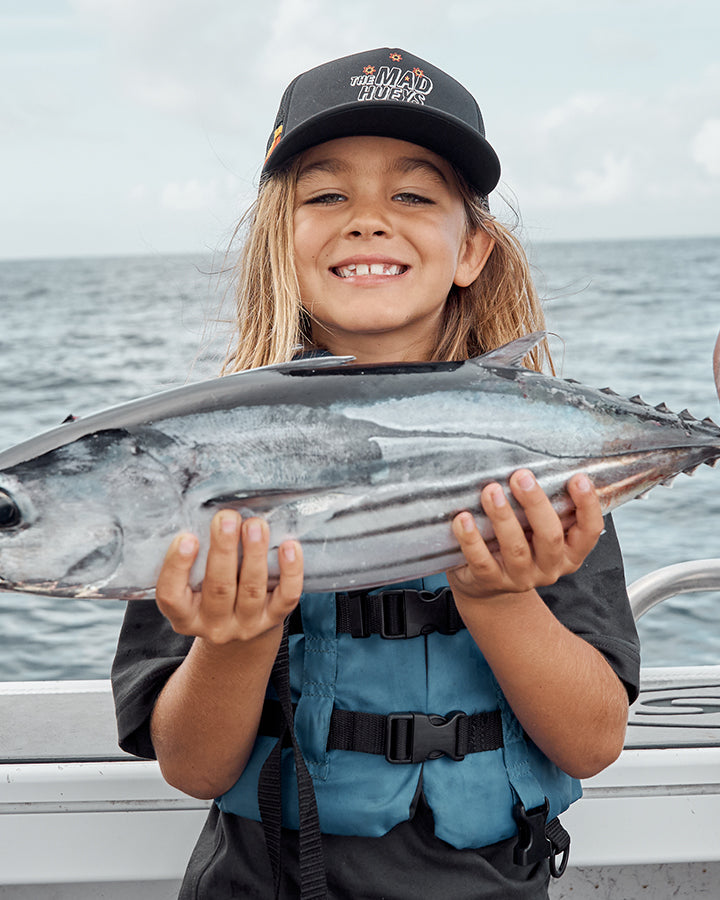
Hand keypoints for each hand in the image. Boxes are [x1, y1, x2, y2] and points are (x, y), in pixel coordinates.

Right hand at [155, 510, 302, 643]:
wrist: (239, 630)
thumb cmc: (209, 592)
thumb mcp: (191, 584)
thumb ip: (192, 557)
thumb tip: (202, 510)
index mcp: (184, 615)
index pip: (171, 595)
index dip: (177, 567)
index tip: (186, 537)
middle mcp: (214, 625)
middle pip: (218, 588)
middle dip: (224, 549)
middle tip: (227, 517)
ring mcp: (245, 625)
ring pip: (251, 590)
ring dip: (254, 553)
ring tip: (255, 524)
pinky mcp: (273, 619)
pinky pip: (286, 596)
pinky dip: (290, 571)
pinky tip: (289, 546)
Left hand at [447, 470, 602, 602]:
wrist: (486, 586)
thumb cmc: (517, 544)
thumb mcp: (537, 528)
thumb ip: (543, 506)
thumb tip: (535, 464)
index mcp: (569, 552)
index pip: (590, 531)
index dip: (588, 505)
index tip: (578, 478)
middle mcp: (549, 567)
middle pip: (550, 536)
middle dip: (536, 504)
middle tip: (521, 476)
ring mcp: (520, 577)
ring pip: (516, 548)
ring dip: (503, 516)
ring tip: (491, 491)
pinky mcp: (490, 581)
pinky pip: (481, 561)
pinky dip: (471, 539)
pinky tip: (463, 519)